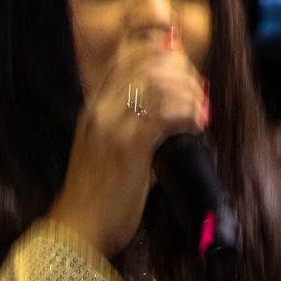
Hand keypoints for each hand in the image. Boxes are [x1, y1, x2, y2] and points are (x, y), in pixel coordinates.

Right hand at [48, 26, 206, 254]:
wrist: (78, 227)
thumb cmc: (97, 196)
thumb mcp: (108, 152)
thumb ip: (135, 132)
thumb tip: (172, 125)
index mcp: (93, 108)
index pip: (124, 59)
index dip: (157, 53)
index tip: (183, 66)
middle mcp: (99, 111)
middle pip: (143, 64)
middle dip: (179, 71)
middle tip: (199, 88)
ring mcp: (112, 127)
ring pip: (156, 85)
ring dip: (187, 93)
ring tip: (201, 108)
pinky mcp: (129, 147)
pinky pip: (164, 115)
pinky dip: (186, 115)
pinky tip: (196, 125)